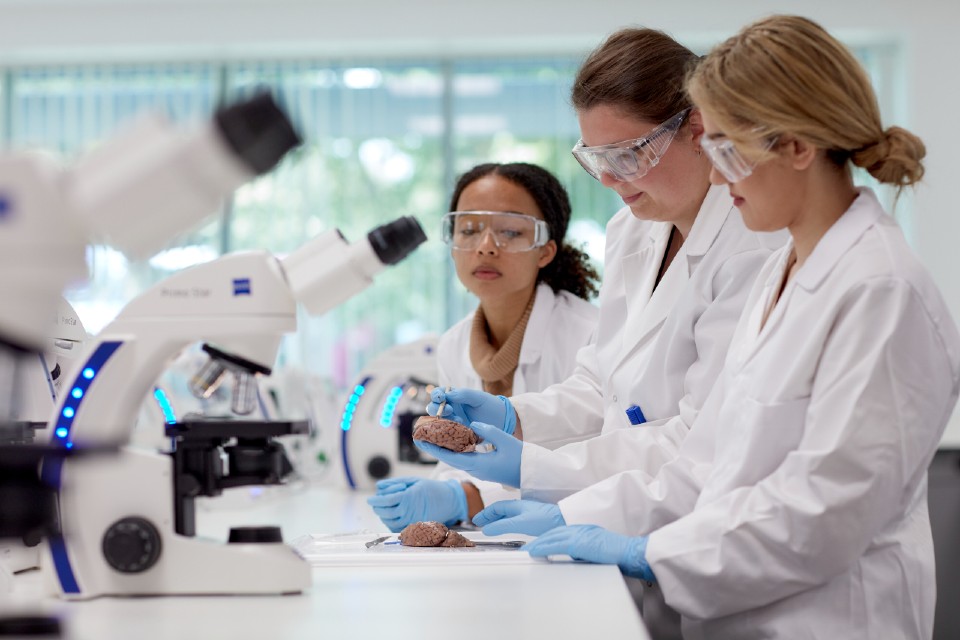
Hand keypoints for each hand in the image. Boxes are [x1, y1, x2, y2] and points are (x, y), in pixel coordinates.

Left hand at [365, 477, 466, 532]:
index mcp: (409, 497)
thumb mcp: (413, 480)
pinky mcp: (413, 526)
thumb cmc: (430, 488)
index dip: (376, 500)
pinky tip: (391, 514)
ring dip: (382, 514)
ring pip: (389, 521)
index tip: (370, 499)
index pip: (387, 501)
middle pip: (385, 512)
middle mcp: (410, 511)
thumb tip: (378, 487)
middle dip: (377, 507)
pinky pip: (396, 527)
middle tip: (375, 502)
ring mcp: (411, 520)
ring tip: (384, 507)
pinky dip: (389, 521)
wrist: (448, 500)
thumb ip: (394, 483)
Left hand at [413, 421, 521, 486]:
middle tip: (419, 435)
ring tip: (431, 436)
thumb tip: (473, 423)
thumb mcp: (506, 441)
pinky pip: (463, 457)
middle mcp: (474, 469)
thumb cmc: (520, 459)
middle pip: (448, 457)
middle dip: (433, 446)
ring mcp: (478, 469)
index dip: (433, 448)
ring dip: (443, 448)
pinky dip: (454, 449)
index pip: (449, 456)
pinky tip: (450, 441)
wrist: (530, 474)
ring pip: (455, 457)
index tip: (419, 441)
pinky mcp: (482, 467)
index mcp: (477, 464)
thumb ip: (488, 432)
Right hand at [427, 387, 516, 434]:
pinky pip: (446, 433)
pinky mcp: (456, 434)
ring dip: (444, 421)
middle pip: (433, 408)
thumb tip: (447, 394)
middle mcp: (450, 409)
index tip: (440, 397)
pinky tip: (458, 430)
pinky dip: (448, 432)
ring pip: (438, 422)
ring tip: (460, 420)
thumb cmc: (490, 405)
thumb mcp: (478, 397)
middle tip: (449, 410)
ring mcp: (452, 422)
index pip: (438, 394)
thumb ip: (463, 394)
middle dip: (436, 408)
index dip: (436, 395)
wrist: (501, 421)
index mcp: (453, 397)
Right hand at [472, 499, 565, 535]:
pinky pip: (514, 520)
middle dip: (489, 516)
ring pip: (507, 515)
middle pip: (501, 510)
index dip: (485, 513)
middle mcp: (521, 508)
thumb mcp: (519, 523)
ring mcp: (527, 514)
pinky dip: (506, 524)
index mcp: (516, 505)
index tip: (476, 520)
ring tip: (490, 527)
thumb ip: (502, 526)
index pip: (496, 507)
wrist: (563, 521)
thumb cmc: (545, 519)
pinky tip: (508, 529)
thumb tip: (487, 529)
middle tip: (480, 523)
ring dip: (497, 520)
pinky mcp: (533, 521)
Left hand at [522, 525, 654, 581]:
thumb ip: (586, 553)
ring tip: (527, 551)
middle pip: (555, 533)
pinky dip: (544, 547)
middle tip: (528, 548)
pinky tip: (535, 552)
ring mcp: (581, 534)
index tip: (539, 545)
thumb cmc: (621, 555)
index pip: (562, 533)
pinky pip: (557, 544)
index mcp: (586, 531)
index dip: (549, 539)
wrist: (632, 553)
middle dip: (540, 540)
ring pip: (553, 537)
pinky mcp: (581, 542)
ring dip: (538, 544)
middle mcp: (582, 529)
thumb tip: (578, 559)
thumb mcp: (599, 552)